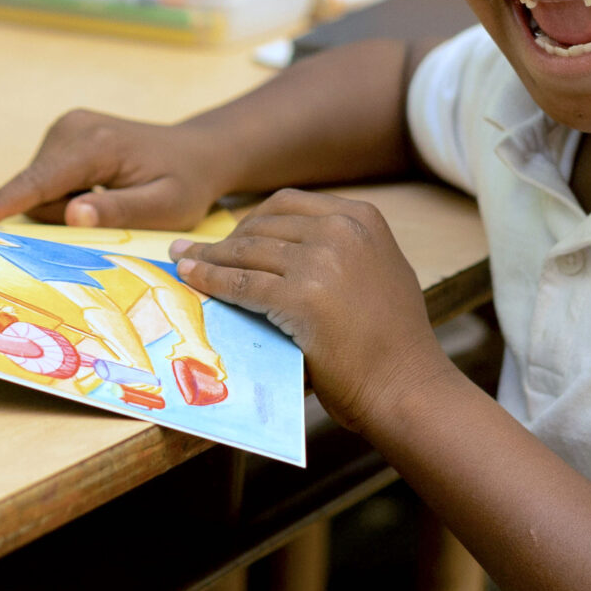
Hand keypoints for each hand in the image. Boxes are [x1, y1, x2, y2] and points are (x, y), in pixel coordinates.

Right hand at [0, 109, 227, 228]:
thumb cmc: (186, 184)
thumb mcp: (167, 208)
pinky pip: (45, 179)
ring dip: (65, 204)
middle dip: (61, 213)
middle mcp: (73, 127)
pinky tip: (100, 189)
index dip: (4, 202)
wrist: (197, 153)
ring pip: (38, 187)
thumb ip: (121, 211)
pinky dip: (66, 193)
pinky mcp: (62, 135)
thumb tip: (72, 215)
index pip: (41, 181)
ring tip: (110, 198)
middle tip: (111, 211)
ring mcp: (65, 127)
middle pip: (36, 189)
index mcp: (98, 144)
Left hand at [172, 189, 452, 430]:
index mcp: (362, 217)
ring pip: (246, 252)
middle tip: (196, 252)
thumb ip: (344, 247)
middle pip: (262, 226)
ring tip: (184, 262)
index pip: (289, 205)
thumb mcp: (379, 270)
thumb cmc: (393, 341)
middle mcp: (342, 230)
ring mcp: (321, 261)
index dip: (251, 221)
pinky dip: (209, 280)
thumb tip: (288, 245)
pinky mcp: (300, 296)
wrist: (406, 384)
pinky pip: (240, 284)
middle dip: (226, 240)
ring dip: (208, 258)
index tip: (230, 236)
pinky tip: (191, 279)